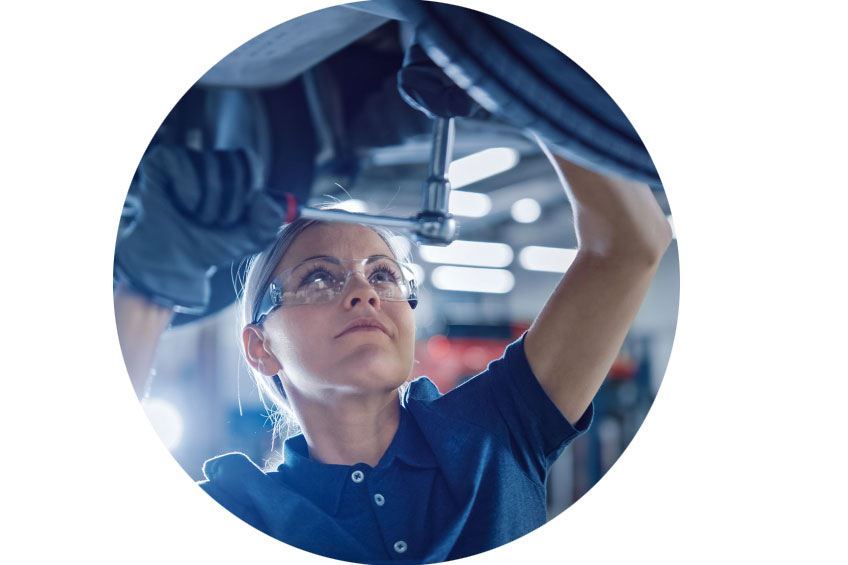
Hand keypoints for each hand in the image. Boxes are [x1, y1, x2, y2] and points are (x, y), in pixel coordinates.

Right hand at [114, 145, 288, 311]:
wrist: (175, 262)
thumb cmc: (212, 247)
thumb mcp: (252, 238)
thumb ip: (270, 220)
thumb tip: (263, 197)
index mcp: (234, 174)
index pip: (249, 161)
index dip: (248, 189)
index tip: (239, 214)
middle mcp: (210, 163)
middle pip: (234, 163)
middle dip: (230, 202)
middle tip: (217, 221)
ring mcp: (185, 159)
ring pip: (210, 163)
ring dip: (208, 202)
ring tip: (198, 218)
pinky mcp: (161, 161)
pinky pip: (183, 160)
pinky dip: (189, 190)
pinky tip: (182, 205)